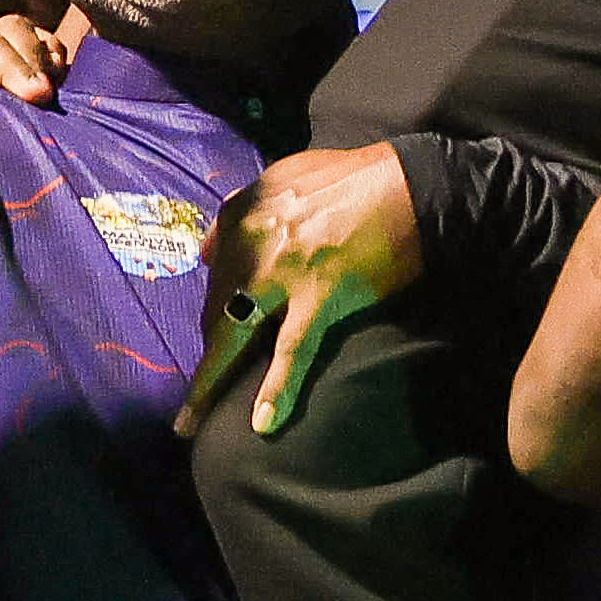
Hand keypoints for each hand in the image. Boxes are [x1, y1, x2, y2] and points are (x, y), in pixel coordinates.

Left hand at [178, 144, 421, 439]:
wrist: (410, 183)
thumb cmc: (353, 178)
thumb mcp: (283, 177)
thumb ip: (239, 209)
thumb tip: (206, 252)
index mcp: (243, 213)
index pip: (214, 275)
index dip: (212, 310)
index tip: (211, 337)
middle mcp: (252, 244)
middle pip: (215, 311)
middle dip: (205, 355)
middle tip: (195, 398)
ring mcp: (282, 273)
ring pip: (234, 336)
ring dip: (208, 385)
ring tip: (190, 424)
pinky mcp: (321, 297)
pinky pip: (291, 350)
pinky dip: (276, 388)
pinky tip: (263, 421)